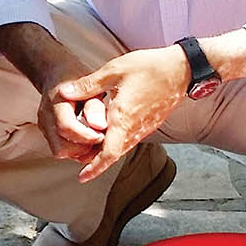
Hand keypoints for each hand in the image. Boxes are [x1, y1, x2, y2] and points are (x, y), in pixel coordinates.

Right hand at [34, 74, 108, 162]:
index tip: (102, 135)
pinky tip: (86, 138)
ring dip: (79, 150)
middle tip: (98, 138)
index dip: (86, 136)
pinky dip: (75, 148)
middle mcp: (46, 116)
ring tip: (93, 138)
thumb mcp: (90, 86)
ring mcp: (44, 126)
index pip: (66, 127)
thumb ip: (95, 106)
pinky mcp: (47, 133)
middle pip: (60, 147)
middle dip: (83, 148)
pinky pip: (60, 149)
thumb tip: (100, 126)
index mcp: (55, 101)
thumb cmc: (76, 78)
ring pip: (59, 151)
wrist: (57, 74)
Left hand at [56, 45, 188, 181]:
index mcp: (123, 118)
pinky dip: (116, 142)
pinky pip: (130, 139)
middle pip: (113, 154)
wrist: (182, 69)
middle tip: (77, 163)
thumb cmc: (150, 67)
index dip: (94, 168)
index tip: (81, 178)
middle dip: (95, 161)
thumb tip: (63, 93)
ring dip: (105, 152)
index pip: (108, 153)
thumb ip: (88, 85)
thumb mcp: (113, 71)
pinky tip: (107, 134)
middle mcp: (135, 128)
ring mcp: (145, 127)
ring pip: (122, 147)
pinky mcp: (150, 123)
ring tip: (87, 151)